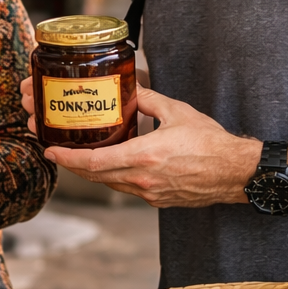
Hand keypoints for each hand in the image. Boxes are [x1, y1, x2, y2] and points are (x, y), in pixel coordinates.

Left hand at [45, 87, 258, 207]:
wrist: (236, 173)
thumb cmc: (211, 143)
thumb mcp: (177, 112)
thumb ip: (149, 100)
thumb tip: (132, 88)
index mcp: (144, 157)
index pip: (94, 162)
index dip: (68, 158)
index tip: (50, 151)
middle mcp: (142, 179)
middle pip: (96, 176)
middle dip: (72, 164)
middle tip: (55, 152)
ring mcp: (150, 193)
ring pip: (110, 184)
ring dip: (91, 172)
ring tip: (77, 157)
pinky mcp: (158, 200)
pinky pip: (127, 189)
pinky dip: (113, 178)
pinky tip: (110, 165)